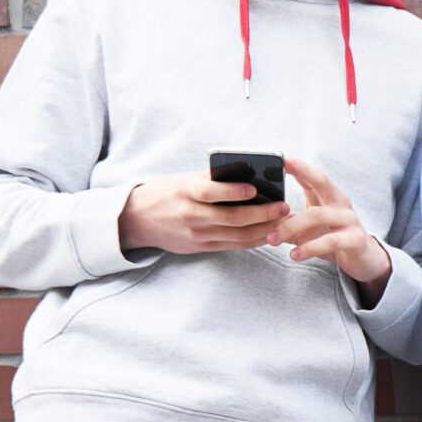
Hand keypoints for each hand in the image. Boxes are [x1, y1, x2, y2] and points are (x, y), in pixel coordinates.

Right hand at [115, 170, 286, 255]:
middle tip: (283, 207)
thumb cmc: (167, 193)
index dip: (235, 191)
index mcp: (184, 192)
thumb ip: (211, 179)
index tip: (256, 188)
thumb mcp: (183, 180)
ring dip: (265, 229)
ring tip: (283, 220)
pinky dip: (254, 240)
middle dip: (262, 214)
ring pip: (238, 235)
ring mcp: (197, 235)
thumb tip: (248, 174)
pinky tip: (269, 233)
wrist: (137, 219)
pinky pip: (234, 245)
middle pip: (232, 218)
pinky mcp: (201, 247)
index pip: (211, 192)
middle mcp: (191, 215)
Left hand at [272, 157, 392, 293]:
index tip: (281, 158)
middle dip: (303, 171)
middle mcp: (341, 203)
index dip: (298, 166)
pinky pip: (330, 241)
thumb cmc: (331, 238)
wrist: (363, 260)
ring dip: (291, 226)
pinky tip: (295, 254)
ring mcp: (350, 220)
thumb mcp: (306, 228)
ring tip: (272, 238)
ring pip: (317, 214)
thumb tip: (255, 214)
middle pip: (322, 181)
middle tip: (284, 167)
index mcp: (329, 196)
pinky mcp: (355, 239)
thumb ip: (285, 220)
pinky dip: (310, 248)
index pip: (313, 176)